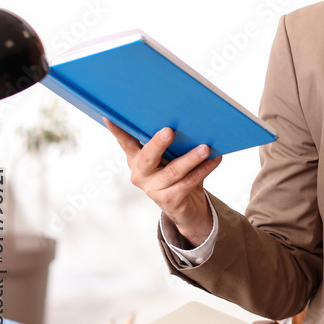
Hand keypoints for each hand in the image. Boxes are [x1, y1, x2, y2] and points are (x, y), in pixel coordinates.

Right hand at [105, 119, 221, 246]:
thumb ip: (170, 143)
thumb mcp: (170, 157)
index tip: (109, 115)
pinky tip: (215, 159)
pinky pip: (188, 182)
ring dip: (191, 158)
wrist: (187, 207)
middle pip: (148, 156)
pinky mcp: (168, 200)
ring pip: (173, 171)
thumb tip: (187, 119)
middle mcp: (140, 173)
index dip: (117, 130)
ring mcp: (153, 188)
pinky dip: (204, 169)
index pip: (125, 142)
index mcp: (136, 158)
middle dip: (158, 143)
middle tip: (169, 130)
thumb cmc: (178, 173)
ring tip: (205, 147)